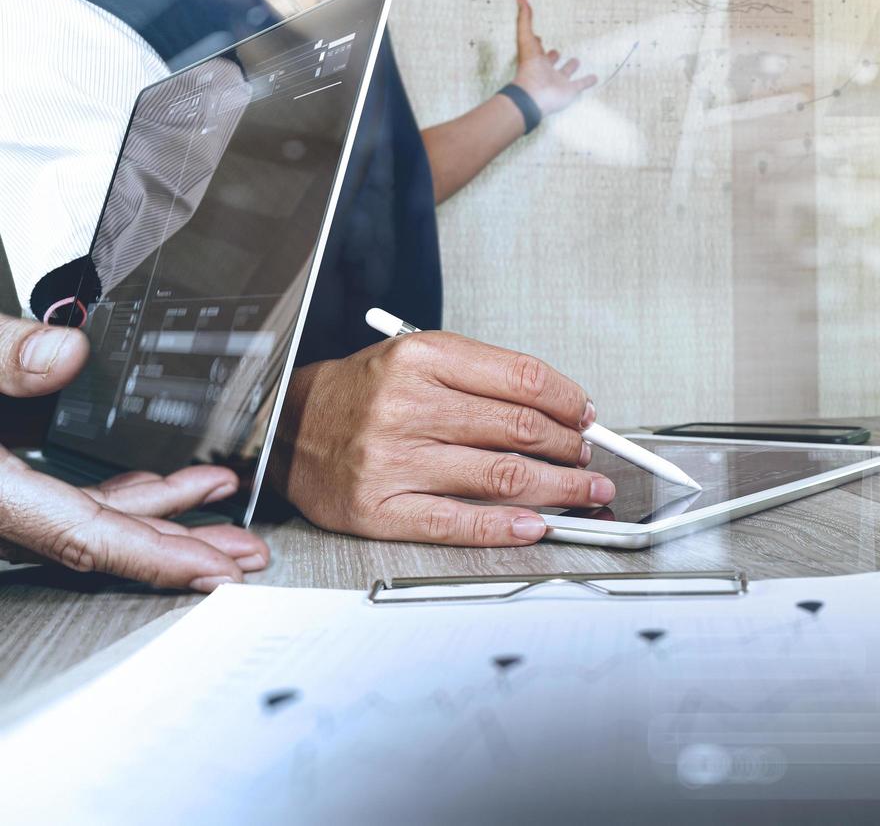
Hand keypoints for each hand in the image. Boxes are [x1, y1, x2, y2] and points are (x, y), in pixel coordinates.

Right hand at [0, 314, 267, 589]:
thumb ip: (2, 356)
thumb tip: (66, 354)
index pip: (87, 538)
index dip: (160, 558)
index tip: (218, 571)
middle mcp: (0, 506)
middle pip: (106, 538)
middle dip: (185, 543)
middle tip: (248, 549)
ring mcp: (2, 497)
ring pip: (92, 517)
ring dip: (164, 507)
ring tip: (225, 493)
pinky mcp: (2, 480)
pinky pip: (70, 498)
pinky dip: (123, 491)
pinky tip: (166, 479)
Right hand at [275, 331, 615, 546]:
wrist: (285, 427)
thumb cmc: (360, 394)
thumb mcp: (417, 357)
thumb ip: (484, 378)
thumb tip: (561, 409)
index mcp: (421, 357)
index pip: (522, 378)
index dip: (568, 401)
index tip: (586, 416)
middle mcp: (407, 405)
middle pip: (519, 428)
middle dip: (569, 446)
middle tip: (589, 456)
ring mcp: (392, 459)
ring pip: (501, 476)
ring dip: (559, 487)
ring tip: (584, 490)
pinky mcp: (379, 508)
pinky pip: (457, 522)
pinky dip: (506, 527)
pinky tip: (538, 525)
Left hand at [511, 0, 596, 117]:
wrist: (534, 95)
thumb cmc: (529, 68)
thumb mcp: (525, 38)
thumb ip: (524, 19)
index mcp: (535, 59)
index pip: (536, 48)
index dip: (536, 42)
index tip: (538, 36)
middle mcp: (546, 70)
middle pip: (550, 62)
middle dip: (552, 56)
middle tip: (556, 51)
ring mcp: (558, 81)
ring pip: (565, 73)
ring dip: (570, 67)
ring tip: (576, 60)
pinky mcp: (569, 91)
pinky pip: (580, 85)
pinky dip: (587, 81)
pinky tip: (594, 77)